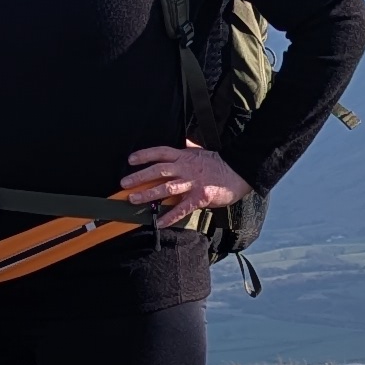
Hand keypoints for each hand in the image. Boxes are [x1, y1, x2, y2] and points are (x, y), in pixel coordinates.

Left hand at [119, 143, 246, 227]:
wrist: (240, 172)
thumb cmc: (220, 163)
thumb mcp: (202, 151)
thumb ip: (190, 148)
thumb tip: (184, 141)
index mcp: (185, 156)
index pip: (161, 152)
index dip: (145, 155)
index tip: (131, 159)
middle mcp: (186, 168)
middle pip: (158, 170)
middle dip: (139, 177)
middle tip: (124, 183)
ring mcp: (192, 183)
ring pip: (165, 188)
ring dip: (148, 194)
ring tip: (133, 199)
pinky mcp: (200, 197)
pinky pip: (181, 208)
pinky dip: (169, 216)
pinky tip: (159, 222)